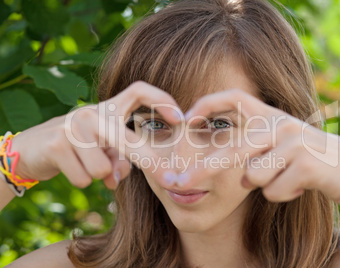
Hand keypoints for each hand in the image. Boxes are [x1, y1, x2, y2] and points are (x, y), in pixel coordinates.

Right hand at [9, 81, 182, 188]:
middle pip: (129, 140)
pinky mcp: (58, 143)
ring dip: (98, 176)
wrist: (31, 148)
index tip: (181, 117)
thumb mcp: (101, 149)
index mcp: (108, 109)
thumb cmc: (76, 147)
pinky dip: (81, 180)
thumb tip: (121, 175)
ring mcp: (74, 125)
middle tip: (172, 181)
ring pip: (104, 168)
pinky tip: (70, 168)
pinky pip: (85, 177)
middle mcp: (93, 112)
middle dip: (152, 164)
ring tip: (84, 165)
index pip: (138, 91)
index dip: (161, 99)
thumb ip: (119, 158)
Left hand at [176, 88, 339, 206]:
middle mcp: (280, 124)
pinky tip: (299, 185)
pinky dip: (281, 195)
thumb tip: (217, 165)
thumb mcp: (278, 143)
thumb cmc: (304, 158)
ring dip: (264, 185)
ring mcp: (294, 142)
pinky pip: (272, 192)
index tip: (186, 118)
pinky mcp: (307, 164)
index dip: (208, 104)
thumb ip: (251, 147)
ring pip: (252, 177)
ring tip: (286, 177)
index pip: (235, 98)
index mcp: (271, 116)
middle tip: (177, 184)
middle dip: (202, 170)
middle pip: (233, 150)